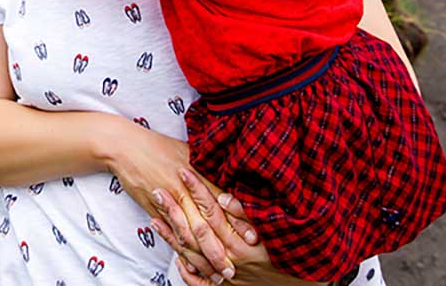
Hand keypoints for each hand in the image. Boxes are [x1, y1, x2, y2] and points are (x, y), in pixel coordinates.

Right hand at [91, 120, 238, 279]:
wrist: (126, 146)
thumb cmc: (159, 146)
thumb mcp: (189, 150)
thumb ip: (209, 168)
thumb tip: (232, 180)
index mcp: (197, 173)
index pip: (222, 202)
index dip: (238, 221)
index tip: (253, 239)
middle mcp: (184, 190)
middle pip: (205, 225)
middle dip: (220, 250)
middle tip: (234, 268)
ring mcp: (168, 201)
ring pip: (187, 235)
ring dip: (201, 257)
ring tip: (215, 273)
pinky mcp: (153, 209)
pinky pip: (170, 234)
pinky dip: (180, 251)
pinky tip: (190, 264)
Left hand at [156, 167, 321, 285]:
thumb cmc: (292, 252)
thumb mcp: (274, 230)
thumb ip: (248, 213)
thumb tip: (224, 197)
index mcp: (239, 242)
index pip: (212, 210)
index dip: (196, 190)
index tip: (183, 171)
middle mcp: (227, 257)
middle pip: (194, 229)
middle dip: (175, 208)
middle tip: (157, 189)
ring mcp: (223, 273)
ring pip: (190, 252)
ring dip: (171, 234)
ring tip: (154, 214)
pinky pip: (198, 280)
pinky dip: (184, 269)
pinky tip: (172, 255)